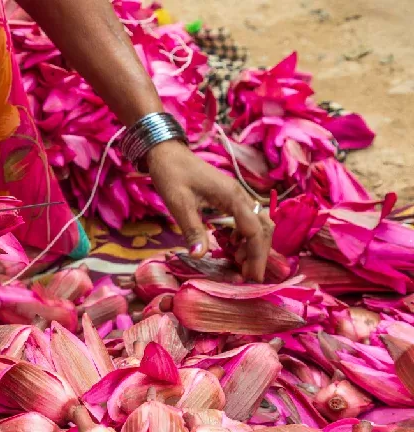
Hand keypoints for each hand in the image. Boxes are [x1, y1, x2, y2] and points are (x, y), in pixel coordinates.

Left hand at [145, 140, 274, 281]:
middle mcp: (240, 196)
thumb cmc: (172, 174)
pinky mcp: (229, 199)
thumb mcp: (179, 204)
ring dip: (253, 245)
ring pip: (258, 224)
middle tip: (248, 276)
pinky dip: (243, 236)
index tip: (253, 278)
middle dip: (259, 253)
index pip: (255, 231)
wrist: (167, 153)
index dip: (256, 256)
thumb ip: (192, 229)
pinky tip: (230, 247)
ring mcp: (236, 197)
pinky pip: (245, 220)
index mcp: (233, 197)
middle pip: (263, 228)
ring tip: (239, 264)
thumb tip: (200, 256)